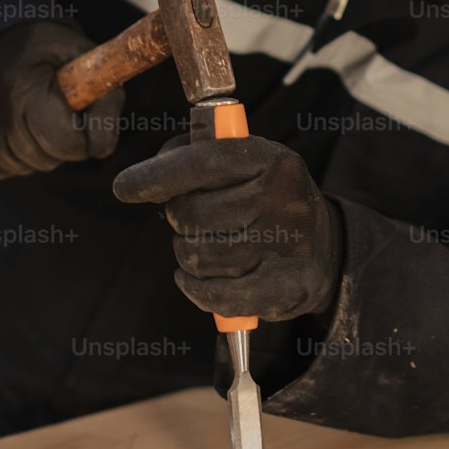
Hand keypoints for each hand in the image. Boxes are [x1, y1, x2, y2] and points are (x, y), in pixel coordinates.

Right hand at [0, 21, 124, 178]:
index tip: (85, 114)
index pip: (70, 144)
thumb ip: (107, 95)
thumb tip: (102, 146)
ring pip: (23, 169)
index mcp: (21, 89)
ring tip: (26, 110)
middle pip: (48, 159)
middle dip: (62, 139)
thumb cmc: (37, 44)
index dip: (89, 133)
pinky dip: (7, 154)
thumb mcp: (81, 53)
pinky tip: (4, 122)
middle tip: (53, 106)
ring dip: (34, 148)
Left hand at [112, 135, 344, 320]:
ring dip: (187, 253)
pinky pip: (214, 294)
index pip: (203, 162)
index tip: (124, 187)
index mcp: (271, 158)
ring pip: (196, 255)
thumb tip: (145, 178)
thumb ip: (191, 154)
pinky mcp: (285, 288)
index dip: (156, 176)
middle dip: (178, 218)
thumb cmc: (264, 195)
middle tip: (190, 218)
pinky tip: (193, 279)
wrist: (324, 246)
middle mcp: (283, 199)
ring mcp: (286, 246)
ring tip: (206, 244)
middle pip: (191, 214)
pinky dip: (193, 289)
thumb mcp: (242, 160)